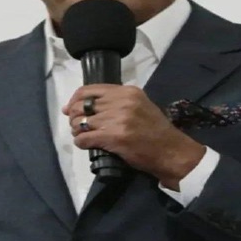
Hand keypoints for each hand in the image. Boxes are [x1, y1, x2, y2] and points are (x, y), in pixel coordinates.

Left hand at [64, 85, 204, 189]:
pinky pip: (85, 137)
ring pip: (82, 122)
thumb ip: (119, 101)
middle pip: (83, 106)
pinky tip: (84, 145)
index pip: (90, 90)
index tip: (69, 108)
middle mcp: (121, 102)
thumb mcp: (140, 105)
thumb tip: (91, 105)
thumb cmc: (155, 130)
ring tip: (81, 136)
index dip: (75, 99)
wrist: (170, 150)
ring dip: (77, 131)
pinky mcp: (114, 137)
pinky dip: (81, 142)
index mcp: (127, 91)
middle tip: (75, 126)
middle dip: (74, 117)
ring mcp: (117, 119)